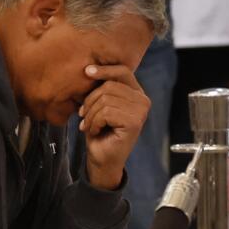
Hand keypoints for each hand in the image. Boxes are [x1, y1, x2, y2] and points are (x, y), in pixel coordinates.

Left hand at [77, 63, 150, 188]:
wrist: (102, 159)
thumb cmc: (100, 131)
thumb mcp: (100, 104)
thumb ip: (101, 87)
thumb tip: (89, 69)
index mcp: (137, 93)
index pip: (123, 71)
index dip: (104, 70)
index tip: (87, 72)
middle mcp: (143, 100)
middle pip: (109, 85)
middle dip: (90, 100)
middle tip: (84, 115)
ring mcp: (141, 112)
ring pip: (105, 99)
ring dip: (91, 114)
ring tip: (90, 125)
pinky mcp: (134, 122)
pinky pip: (106, 112)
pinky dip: (94, 122)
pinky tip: (96, 131)